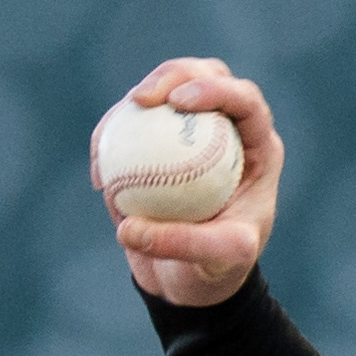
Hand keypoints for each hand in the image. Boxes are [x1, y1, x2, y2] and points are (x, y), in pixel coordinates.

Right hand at [102, 57, 283, 308]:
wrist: (193, 281)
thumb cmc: (220, 271)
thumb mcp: (218, 261)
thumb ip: (183, 244)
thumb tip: (128, 229)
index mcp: (257, 148)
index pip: (244, 101)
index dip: (215, 89)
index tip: (180, 101)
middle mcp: (225, 131)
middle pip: (203, 76)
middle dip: (172, 74)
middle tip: (142, 100)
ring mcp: (187, 133)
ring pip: (161, 93)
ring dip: (132, 104)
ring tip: (111, 137)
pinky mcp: (152, 145)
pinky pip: (127, 128)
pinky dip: (109, 143)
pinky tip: (98, 176)